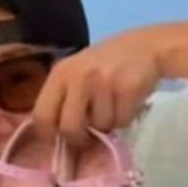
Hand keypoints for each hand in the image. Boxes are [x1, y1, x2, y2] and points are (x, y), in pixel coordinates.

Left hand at [33, 31, 160, 144]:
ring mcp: (103, 81)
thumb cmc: (106, 66)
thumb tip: (57, 139)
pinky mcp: (127, 87)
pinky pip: (121, 120)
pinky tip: (126, 102)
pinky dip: (125, 118)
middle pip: (69, 128)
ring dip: (107, 124)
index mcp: (59, 74)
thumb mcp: (76, 75)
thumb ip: (63, 101)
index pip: (41, 116)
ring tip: (113, 106)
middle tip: (89, 136)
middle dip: (80, 139)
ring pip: (99, 126)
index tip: (59, 140)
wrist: (146, 46)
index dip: (49, 135)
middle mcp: (78, 76)